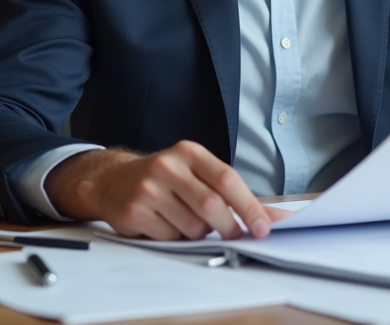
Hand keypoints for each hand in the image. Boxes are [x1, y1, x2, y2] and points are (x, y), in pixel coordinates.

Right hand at [44, 140, 288, 240]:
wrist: (112, 180)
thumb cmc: (166, 180)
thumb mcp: (197, 175)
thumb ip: (235, 195)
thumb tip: (276, 219)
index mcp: (189, 152)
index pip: (227, 179)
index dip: (249, 206)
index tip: (263, 227)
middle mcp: (168, 165)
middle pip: (211, 205)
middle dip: (228, 227)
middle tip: (234, 235)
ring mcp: (148, 188)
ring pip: (191, 226)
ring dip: (198, 233)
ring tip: (186, 220)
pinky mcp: (134, 210)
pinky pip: (169, 236)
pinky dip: (175, 238)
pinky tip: (165, 224)